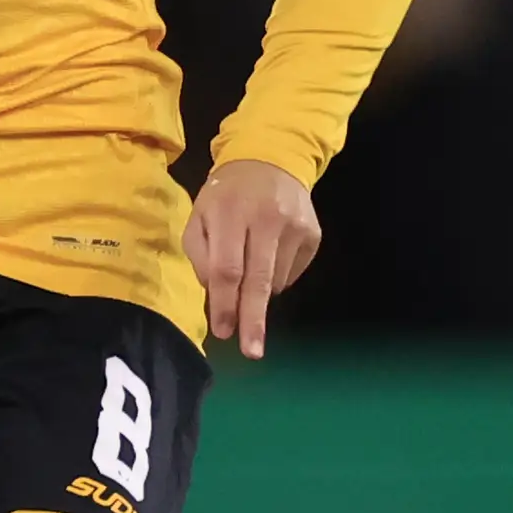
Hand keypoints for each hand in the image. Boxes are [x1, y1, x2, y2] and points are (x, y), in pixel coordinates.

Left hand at [184, 159, 320, 360]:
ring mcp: (295, 226)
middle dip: (253, 320)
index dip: (224, 304)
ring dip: (259, 294)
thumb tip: (217, 298)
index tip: (223, 332)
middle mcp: (267, 218)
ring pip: (275, 281)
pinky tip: (269, 258)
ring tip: (249, 271)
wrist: (270, 160)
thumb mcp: (200, 216)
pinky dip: (276, 279)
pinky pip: (292, 274)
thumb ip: (200, 256)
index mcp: (230, 213)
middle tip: (252, 351)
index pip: (227, 268)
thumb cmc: (225, 196)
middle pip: (258, 280)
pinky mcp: (313, 234)